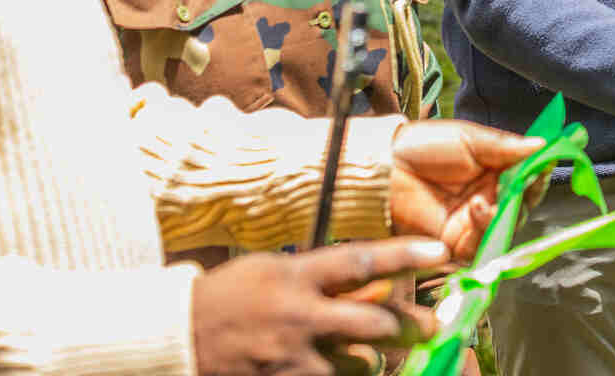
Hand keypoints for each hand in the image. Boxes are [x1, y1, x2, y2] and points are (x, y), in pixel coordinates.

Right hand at [191, 238, 445, 375]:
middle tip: (432, 326)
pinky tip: (337, 369)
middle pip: (373, 323)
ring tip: (372, 354)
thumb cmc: (230, 298)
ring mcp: (291, 359)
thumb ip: (321, 277)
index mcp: (295, 277)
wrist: (175, 339)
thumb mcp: (274, 271)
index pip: (360, 261)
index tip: (439, 251)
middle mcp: (298, 317)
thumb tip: (376, 282)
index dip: (403, 255)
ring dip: (372, 361)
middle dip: (410, 326)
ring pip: (360, 365)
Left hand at [390, 120, 540, 261]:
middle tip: (522, 183)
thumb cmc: (424, 147)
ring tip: (488, 197)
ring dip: (504, 214)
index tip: (543, 164)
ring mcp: (472, 223)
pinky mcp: (456, 244)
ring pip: (505, 228)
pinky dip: (485, 229)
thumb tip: (542, 144)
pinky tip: (478, 209)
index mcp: (493, 171)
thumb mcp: (470, 139)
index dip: (537, 173)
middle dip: (525, 195)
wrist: (386, 167)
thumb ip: (505, 146)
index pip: (526, 178)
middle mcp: (488, 198)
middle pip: (521, 206)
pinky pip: (482, 244)